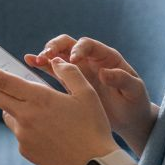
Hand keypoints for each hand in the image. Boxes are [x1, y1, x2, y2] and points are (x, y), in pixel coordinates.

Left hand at [0, 58, 117, 164]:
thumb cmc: (93, 128)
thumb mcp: (87, 94)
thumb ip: (68, 73)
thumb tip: (55, 60)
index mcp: (39, 99)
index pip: (3, 81)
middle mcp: (25, 117)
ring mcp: (23, 136)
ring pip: (9, 115)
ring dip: (13, 107)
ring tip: (38, 110)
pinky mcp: (25, 150)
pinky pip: (20, 133)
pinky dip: (27, 127)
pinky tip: (48, 132)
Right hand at [25, 36, 156, 152]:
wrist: (130, 119)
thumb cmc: (135, 103)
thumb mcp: (134, 91)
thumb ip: (121, 79)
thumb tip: (104, 72)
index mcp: (106, 57)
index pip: (88, 45)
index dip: (79, 49)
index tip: (73, 60)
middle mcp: (90, 60)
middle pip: (69, 44)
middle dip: (56, 47)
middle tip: (46, 56)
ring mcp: (79, 70)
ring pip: (58, 55)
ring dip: (46, 55)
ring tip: (35, 60)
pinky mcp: (70, 82)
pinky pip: (53, 69)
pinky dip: (42, 65)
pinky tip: (30, 62)